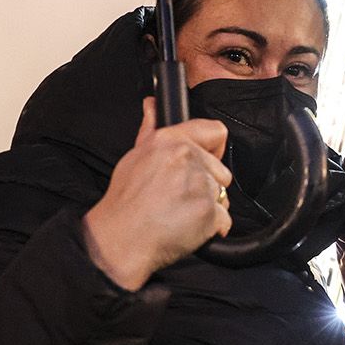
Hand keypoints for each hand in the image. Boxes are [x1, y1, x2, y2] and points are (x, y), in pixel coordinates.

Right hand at [82, 98, 231, 289]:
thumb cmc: (125, 203)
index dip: (216, 147)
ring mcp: (200, 185)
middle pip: (221, 170)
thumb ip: (150, 129)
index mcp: (169, 141)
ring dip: (208, 208)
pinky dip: (211, 228)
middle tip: (180, 198)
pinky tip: (187, 228)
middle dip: (207, 186)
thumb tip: (152, 104)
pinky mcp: (209, 212)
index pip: (215, 131)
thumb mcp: (133, 157)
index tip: (208, 159)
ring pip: (222, 195)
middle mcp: (187, 158)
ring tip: (179, 213)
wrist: (121, 239)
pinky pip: (224, 220)